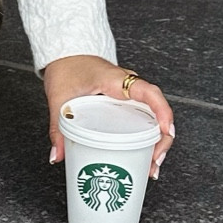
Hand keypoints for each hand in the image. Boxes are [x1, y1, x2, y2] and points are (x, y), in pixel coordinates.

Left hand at [41, 55, 174, 179]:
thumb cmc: (67, 68)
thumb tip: (58, 155)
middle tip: (153, 163)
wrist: (66, 55)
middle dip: (162, 139)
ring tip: (151, 168)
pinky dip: (146, 139)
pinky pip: (143, 120)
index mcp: (117, 80)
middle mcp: (130, 87)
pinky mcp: (126, 103)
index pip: (149, 93)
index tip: (165, 132)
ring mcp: (130, 95)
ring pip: (153, 119)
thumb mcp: (59, 99)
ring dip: (156, 143)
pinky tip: (143, 158)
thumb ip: (58, 128)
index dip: (162, 112)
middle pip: (157, 112)